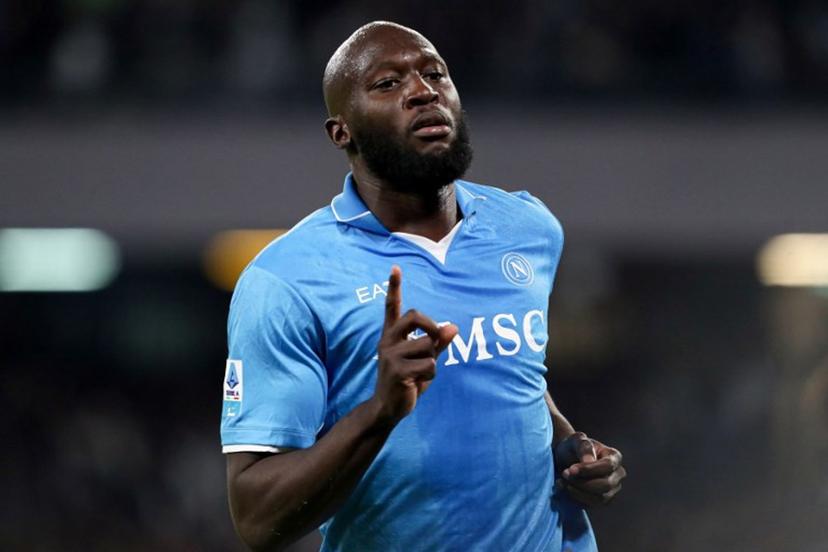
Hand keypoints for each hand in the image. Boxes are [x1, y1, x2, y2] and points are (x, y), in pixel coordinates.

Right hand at [371, 266, 456, 425]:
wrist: (388, 408)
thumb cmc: (407, 380)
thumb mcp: (424, 359)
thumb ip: (438, 343)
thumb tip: (454, 327)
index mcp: (391, 336)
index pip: (392, 307)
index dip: (394, 287)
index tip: (396, 267)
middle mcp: (387, 341)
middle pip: (414, 316)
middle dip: (431, 325)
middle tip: (436, 339)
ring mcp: (390, 356)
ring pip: (428, 346)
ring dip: (432, 360)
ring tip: (420, 372)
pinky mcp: (397, 371)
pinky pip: (429, 364)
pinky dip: (431, 374)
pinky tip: (418, 382)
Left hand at [554, 432, 625, 506]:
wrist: (564, 458)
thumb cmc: (572, 447)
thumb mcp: (576, 440)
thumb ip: (584, 447)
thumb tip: (590, 461)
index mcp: (614, 457)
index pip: (608, 466)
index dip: (589, 470)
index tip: (571, 469)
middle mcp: (617, 474)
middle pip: (606, 485)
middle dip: (582, 482)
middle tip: (564, 475)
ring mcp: (611, 489)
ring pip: (599, 498)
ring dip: (578, 492)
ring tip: (562, 482)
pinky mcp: (601, 500)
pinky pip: (591, 505)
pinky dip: (576, 498)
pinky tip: (564, 488)